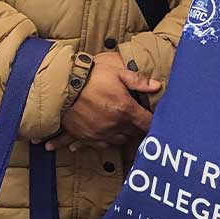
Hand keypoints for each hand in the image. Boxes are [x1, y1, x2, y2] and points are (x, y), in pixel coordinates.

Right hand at [43, 50, 161, 151]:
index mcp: (125, 109)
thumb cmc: (91, 77)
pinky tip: (104, 133)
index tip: (150, 118)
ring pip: (119, 140)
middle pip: (133, 133)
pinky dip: (105, 140)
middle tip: (134, 118)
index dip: (152, 121)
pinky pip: (101, 145)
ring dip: (121, 133)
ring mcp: (100, 133)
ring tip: (119, 124)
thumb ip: (138, 81)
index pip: (147, 122)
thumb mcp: (117, 73)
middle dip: (136, 126)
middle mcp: (115, 125)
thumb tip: (157, 86)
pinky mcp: (86, 137)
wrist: (62, 86)